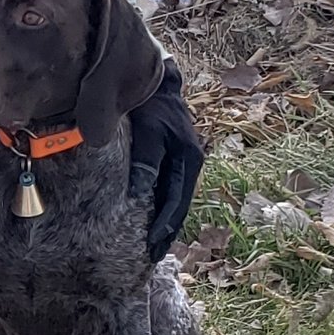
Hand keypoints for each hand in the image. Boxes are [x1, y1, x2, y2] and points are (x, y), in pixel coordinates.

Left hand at [124, 68, 202, 262]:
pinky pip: (170, 186)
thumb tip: (142, 192)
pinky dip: (162, 204)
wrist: (156, 78)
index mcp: (189, 158)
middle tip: (151, 256)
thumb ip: (146, 161)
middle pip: (179, 204)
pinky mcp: (176, 155)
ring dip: (166, 220)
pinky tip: (153, 217)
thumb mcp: (148, 131)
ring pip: (175, 198)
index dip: (164, 226)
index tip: (150, 247)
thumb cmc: (150, 103)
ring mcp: (185, 159)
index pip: (176, 202)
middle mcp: (191, 161)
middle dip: (166, 231)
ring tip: (152, 245)